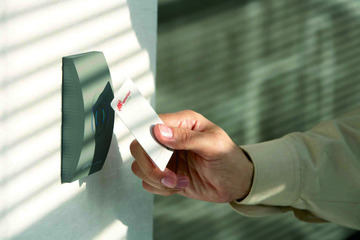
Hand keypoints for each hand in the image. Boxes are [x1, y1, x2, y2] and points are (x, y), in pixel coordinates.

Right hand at [130, 110, 253, 202]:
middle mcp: (169, 139)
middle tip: (169, 176)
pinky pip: (148, 182)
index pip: (151, 124)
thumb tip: (159, 132)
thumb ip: (186, 137)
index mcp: (181, 123)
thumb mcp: (213, 144)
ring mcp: (166, 158)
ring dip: (157, 179)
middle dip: (150, 166)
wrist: (236, 183)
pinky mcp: (165, 174)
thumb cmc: (229, 158)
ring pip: (140, 167)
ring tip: (179, 182)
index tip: (156, 155)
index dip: (147, 139)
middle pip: (139, 147)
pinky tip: (179, 185)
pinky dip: (161, 188)